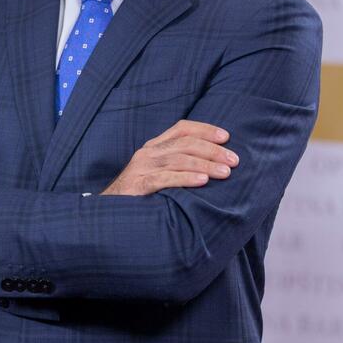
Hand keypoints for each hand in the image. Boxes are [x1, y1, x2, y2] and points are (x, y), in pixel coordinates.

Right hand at [101, 120, 237, 195]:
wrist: (108, 214)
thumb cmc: (140, 195)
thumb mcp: (159, 174)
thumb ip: (177, 165)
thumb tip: (213, 164)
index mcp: (154, 147)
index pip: (181, 128)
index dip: (205, 129)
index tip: (226, 137)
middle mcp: (147, 153)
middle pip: (185, 143)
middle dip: (213, 150)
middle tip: (234, 160)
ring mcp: (141, 168)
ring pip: (178, 160)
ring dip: (205, 165)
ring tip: (225, 172)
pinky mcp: (138, 185)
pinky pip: (165, 179)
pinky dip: (186, 179)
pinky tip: (203, 182)